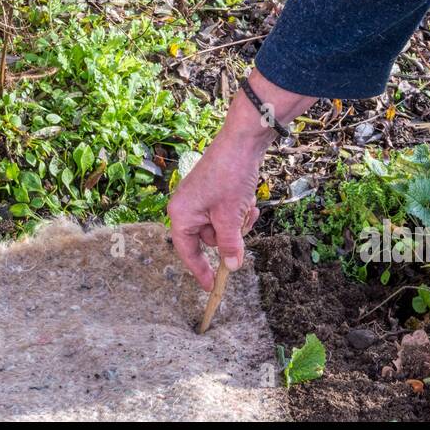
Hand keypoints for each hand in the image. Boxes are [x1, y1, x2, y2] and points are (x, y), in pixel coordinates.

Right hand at [166, 131, 261, 290]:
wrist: (243, 142)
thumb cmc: (230, 176)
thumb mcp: (230, 216)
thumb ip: (229, 245)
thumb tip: (231, 267)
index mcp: (181, 213)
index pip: (187, 251)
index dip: (200, 270)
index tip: (212, 287)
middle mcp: (187, 207)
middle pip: (209, 239)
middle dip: (230, 235)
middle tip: (242, 223)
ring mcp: (201, 199)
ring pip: (222, 226)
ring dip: (238, 222)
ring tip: (246, 206)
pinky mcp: (214, 192)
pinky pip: (226, 213)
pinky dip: (238, 211)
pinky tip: (247, 199)